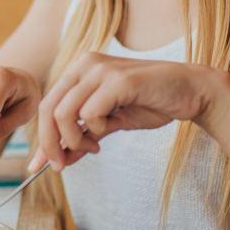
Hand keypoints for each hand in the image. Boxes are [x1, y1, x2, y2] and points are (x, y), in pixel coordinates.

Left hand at [30, 52, 225, 171]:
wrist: (191, 91)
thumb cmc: (151, 103)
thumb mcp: (110, 123)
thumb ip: (83, 136)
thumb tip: (59, 159)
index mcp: (80, 69)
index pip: (48, 105)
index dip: (42, 138)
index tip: (39, 165)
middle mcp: (85, 64)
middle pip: (49, 108)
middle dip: (50, 144)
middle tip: (61, 165)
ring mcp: (101, 70)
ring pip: (64, 113)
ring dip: (75, 140)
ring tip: (94, 146)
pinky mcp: (118, 81)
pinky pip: (89, 114)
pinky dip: (96, 130)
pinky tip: (110, 130)